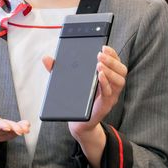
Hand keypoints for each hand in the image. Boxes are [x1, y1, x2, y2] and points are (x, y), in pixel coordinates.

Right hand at [0, 99, 29, 162]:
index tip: (7, 126)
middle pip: (0, 131)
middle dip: (11, 130)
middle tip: (20, 129)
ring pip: (8, 134)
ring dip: (18, 130)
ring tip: (26, 127)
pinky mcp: (4, 134)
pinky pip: (12, 134)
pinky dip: (20, 130)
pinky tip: (26, 126)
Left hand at [42, 46, 126, 167]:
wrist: (76, 121)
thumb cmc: (75, 98)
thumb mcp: (66, 81)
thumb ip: (57, 69)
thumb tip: (46, 58)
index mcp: (106, 76)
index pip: (115, 62)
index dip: (112, 53)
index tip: (104, 46)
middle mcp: (112, 84)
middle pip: (121, 70)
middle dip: (112, 60)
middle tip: (100, 55)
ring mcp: (111, 95)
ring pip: (119, 81)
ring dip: (110, 71)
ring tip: (99, 65)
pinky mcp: (106, 104)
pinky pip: (109, 93)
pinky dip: (105, 83)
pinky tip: (99, 76)